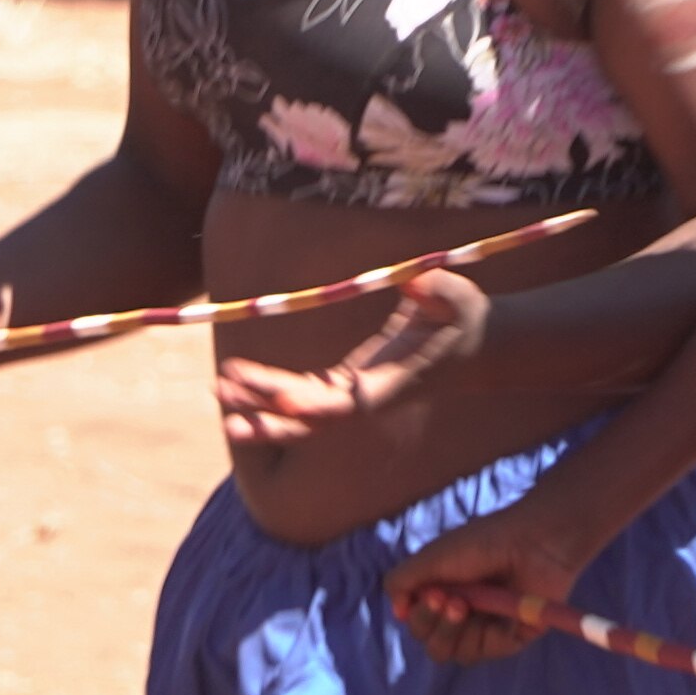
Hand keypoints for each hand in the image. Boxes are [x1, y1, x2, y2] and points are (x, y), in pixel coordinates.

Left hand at [212, 271, 490, 449]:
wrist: (477, 350)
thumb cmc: (466, 319)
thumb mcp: (457, 298)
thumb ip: (437, 289)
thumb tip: (416, 277)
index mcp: (392, 384)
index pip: (350, 404)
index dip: (317, 405)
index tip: (286, 400)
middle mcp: (369, 399)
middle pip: (311, 417)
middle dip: (268, 408)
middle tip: (224, 389)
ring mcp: (356, 396)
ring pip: (301, 412)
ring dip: (259, 405)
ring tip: (218, 389)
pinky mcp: (349, 386)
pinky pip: (303, 397)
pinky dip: (271, 394)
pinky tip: (238, 385)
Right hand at [387, 495, 590, 664]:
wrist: (533, 539)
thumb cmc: (485, 541)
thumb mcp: (434, 556)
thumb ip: (403, 580)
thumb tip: (396, 609)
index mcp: (444, 594)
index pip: (417, 622)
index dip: (415, 615)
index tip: (424, 596)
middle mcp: (463, 615)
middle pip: (431, 642)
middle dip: (429, 623)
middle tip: (444, 598)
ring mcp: (486, 628)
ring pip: (454, 652)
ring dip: (449, 631)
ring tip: (462, 605)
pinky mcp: (510, 637)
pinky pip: (485, 652)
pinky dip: (481, 637)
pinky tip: (487, 613)